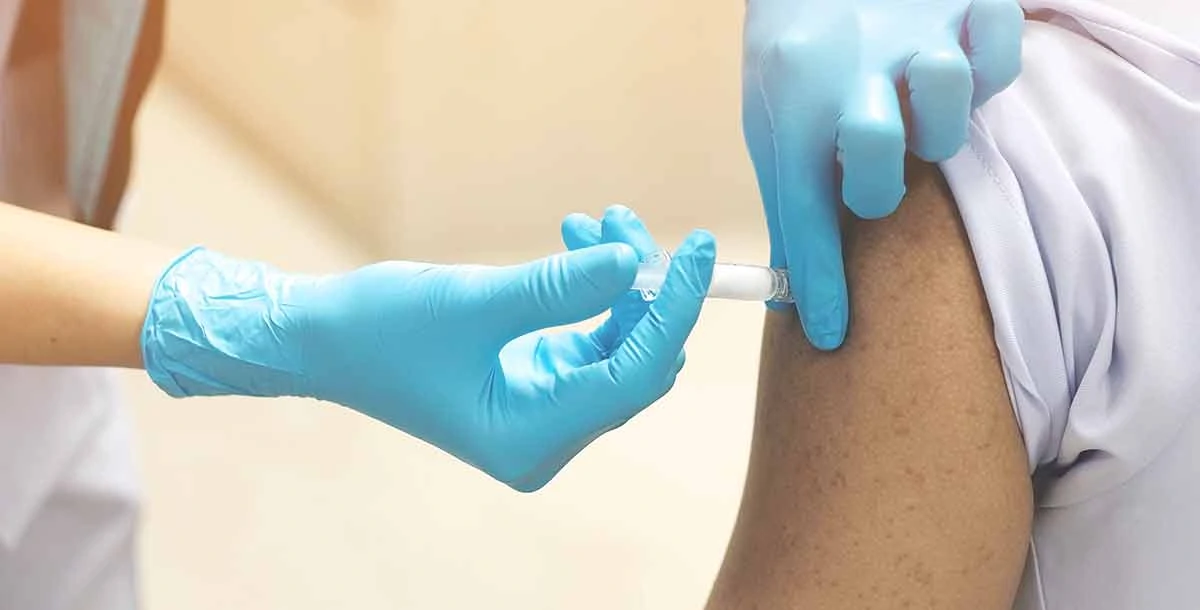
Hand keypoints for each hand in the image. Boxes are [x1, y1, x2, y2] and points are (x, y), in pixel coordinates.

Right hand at [141, 212, 715, 490]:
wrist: (322, 340)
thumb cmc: (382, 329)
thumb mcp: (475, 301)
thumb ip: (561, 284)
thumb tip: (633, 260)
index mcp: (531, 437)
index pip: (634, 374)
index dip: (673, 309)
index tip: (700, 250)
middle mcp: (546, 437)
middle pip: (634, 362)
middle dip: (642, 288)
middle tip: (623, 222)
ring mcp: (543, 412)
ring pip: (617, 345)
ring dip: (615, 280)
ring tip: (593, 219)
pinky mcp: (534, 385)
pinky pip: (590, 337)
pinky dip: (591, 290)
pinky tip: (576, 239)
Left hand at [742, 0, 1023, 348]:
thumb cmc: (797, 58)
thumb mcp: (771, 122)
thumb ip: (791, 198)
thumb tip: (792, 295)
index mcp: (793, 103)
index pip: (801, 208)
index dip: (819, 279)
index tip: (830, 333)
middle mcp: (852, 68)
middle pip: (874, 143)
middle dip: (877, 184)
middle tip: (876, 180)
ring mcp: (912, 33)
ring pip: (945, 93)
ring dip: (939, 122)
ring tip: (922, 114)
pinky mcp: (964, 4)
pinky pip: (1001, 46)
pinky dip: (992, 61)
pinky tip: (968, 63)